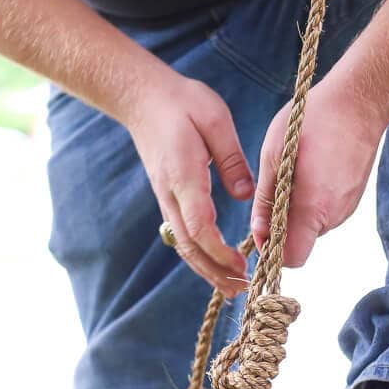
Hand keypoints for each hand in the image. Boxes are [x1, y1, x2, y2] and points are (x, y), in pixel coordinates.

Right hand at [129, 75, 253, 296]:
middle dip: (215, 272)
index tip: (241, 265)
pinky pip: (182, 233)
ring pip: (183, 244)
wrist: (143, 98)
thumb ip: (231, 159)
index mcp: (184, 175)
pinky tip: (216, 265)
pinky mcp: (169, 196)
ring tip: (231, 288)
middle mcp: (171, 193)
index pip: (198, 225)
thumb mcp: (215, 119)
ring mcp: (166, 197)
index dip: (218, 251)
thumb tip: (245, 196)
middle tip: (241, 290)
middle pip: (189, 245)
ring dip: (207, 269)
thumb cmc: (182, 103)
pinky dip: (200, 254)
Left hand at [251, 76, 384, 266]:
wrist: (359, 101)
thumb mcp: (274, 155)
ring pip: (313, 226)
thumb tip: (258, 231)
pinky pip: (325, 211)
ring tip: (294, 174)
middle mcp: (335, 215)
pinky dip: (313, 201)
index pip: (292, 257)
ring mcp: (347, 207)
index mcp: (314, 208)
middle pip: (301, 241)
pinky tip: (311, 171)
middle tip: (275, 189)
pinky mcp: (353, 198)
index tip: (262, 228)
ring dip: (297, 211)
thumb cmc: (312, 121)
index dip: (272, 250)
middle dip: (283, 226)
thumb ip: (265, 198)